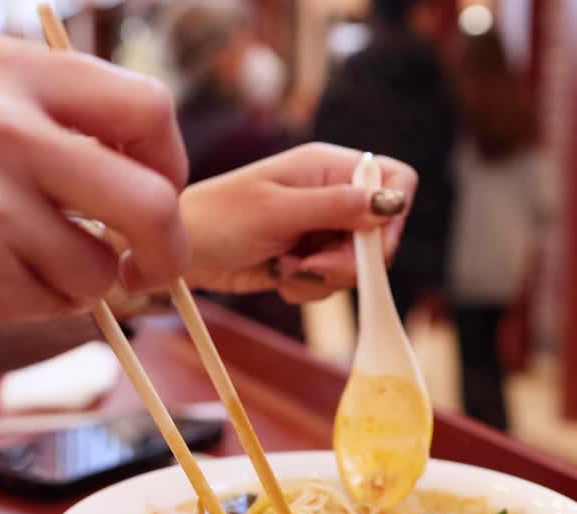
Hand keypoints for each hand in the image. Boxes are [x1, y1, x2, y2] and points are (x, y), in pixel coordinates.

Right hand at [0, 37, 187, 338]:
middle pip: (152, 201)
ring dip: (79, 280)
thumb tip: (157, 169)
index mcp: (9, 70)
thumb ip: (59, 117)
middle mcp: (1, 128)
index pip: (149, 108)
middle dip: (165, 248)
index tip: (157, 190)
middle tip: (153, 268)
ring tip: (13, 258)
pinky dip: (33, 302)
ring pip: (101, 267)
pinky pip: (53, 305)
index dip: (169, 160)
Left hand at [171, 143, 416, 302]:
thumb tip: (390, 201)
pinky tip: (280, 274)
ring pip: (359, 263)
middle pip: (381, 232)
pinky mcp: (311, 256)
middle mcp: (332, 193)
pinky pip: (333, 280)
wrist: (181, 253)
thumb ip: (336, 206)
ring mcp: (323, 227)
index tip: (366, 243)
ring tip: (286, 267)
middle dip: (351, 259)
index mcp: (327, 165)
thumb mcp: (278, 211)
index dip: (392, 213)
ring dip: (324, 276)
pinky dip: (308, 286)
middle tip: (312, 264)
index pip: (395, 178)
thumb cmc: (217, 218)